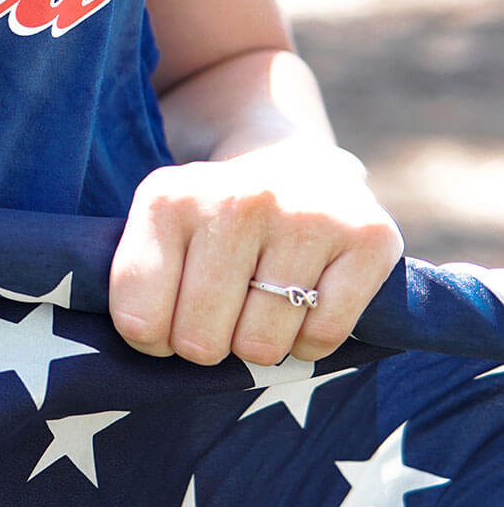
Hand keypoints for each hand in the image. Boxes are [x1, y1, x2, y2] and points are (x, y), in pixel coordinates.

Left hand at [108, 143, 402, 366]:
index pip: (138, 319)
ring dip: (257, 344)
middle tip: (217, 316)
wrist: (289, 160)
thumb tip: (149, 346)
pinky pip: (322, 337)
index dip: (150, 340)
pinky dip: (308, 342)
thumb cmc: (212, 217)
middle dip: (205, 345)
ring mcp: (305, 216)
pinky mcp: (367, 237)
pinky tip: (302, 307)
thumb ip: (139, 284)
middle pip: (200, 340)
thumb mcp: (157, 230)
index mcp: (168, 199)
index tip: (165, 321)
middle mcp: (237, 201)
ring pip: (261, 346)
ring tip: (259, 304)